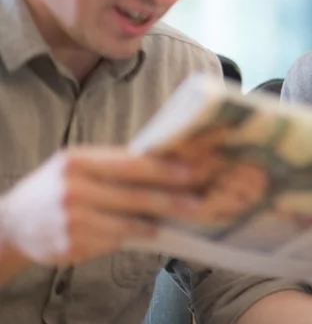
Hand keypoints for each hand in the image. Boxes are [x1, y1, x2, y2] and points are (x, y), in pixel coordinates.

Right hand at [0, 146, 201, 266]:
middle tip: (198, 202)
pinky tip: (147, 232)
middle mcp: (73, 189)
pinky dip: (132, 236)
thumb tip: (163, 161)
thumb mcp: (78, 164)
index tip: (192, 173)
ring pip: (128, 223)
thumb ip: (114, 163)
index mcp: (78, 161)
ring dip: (156, 222)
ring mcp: (72, 220)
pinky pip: (113, 240)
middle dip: (171, 200)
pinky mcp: (72, 245)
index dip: (164, 170)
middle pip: (134, 196)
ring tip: (179, 218)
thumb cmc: (55, 186)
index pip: (130, 164)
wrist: (12, 222)